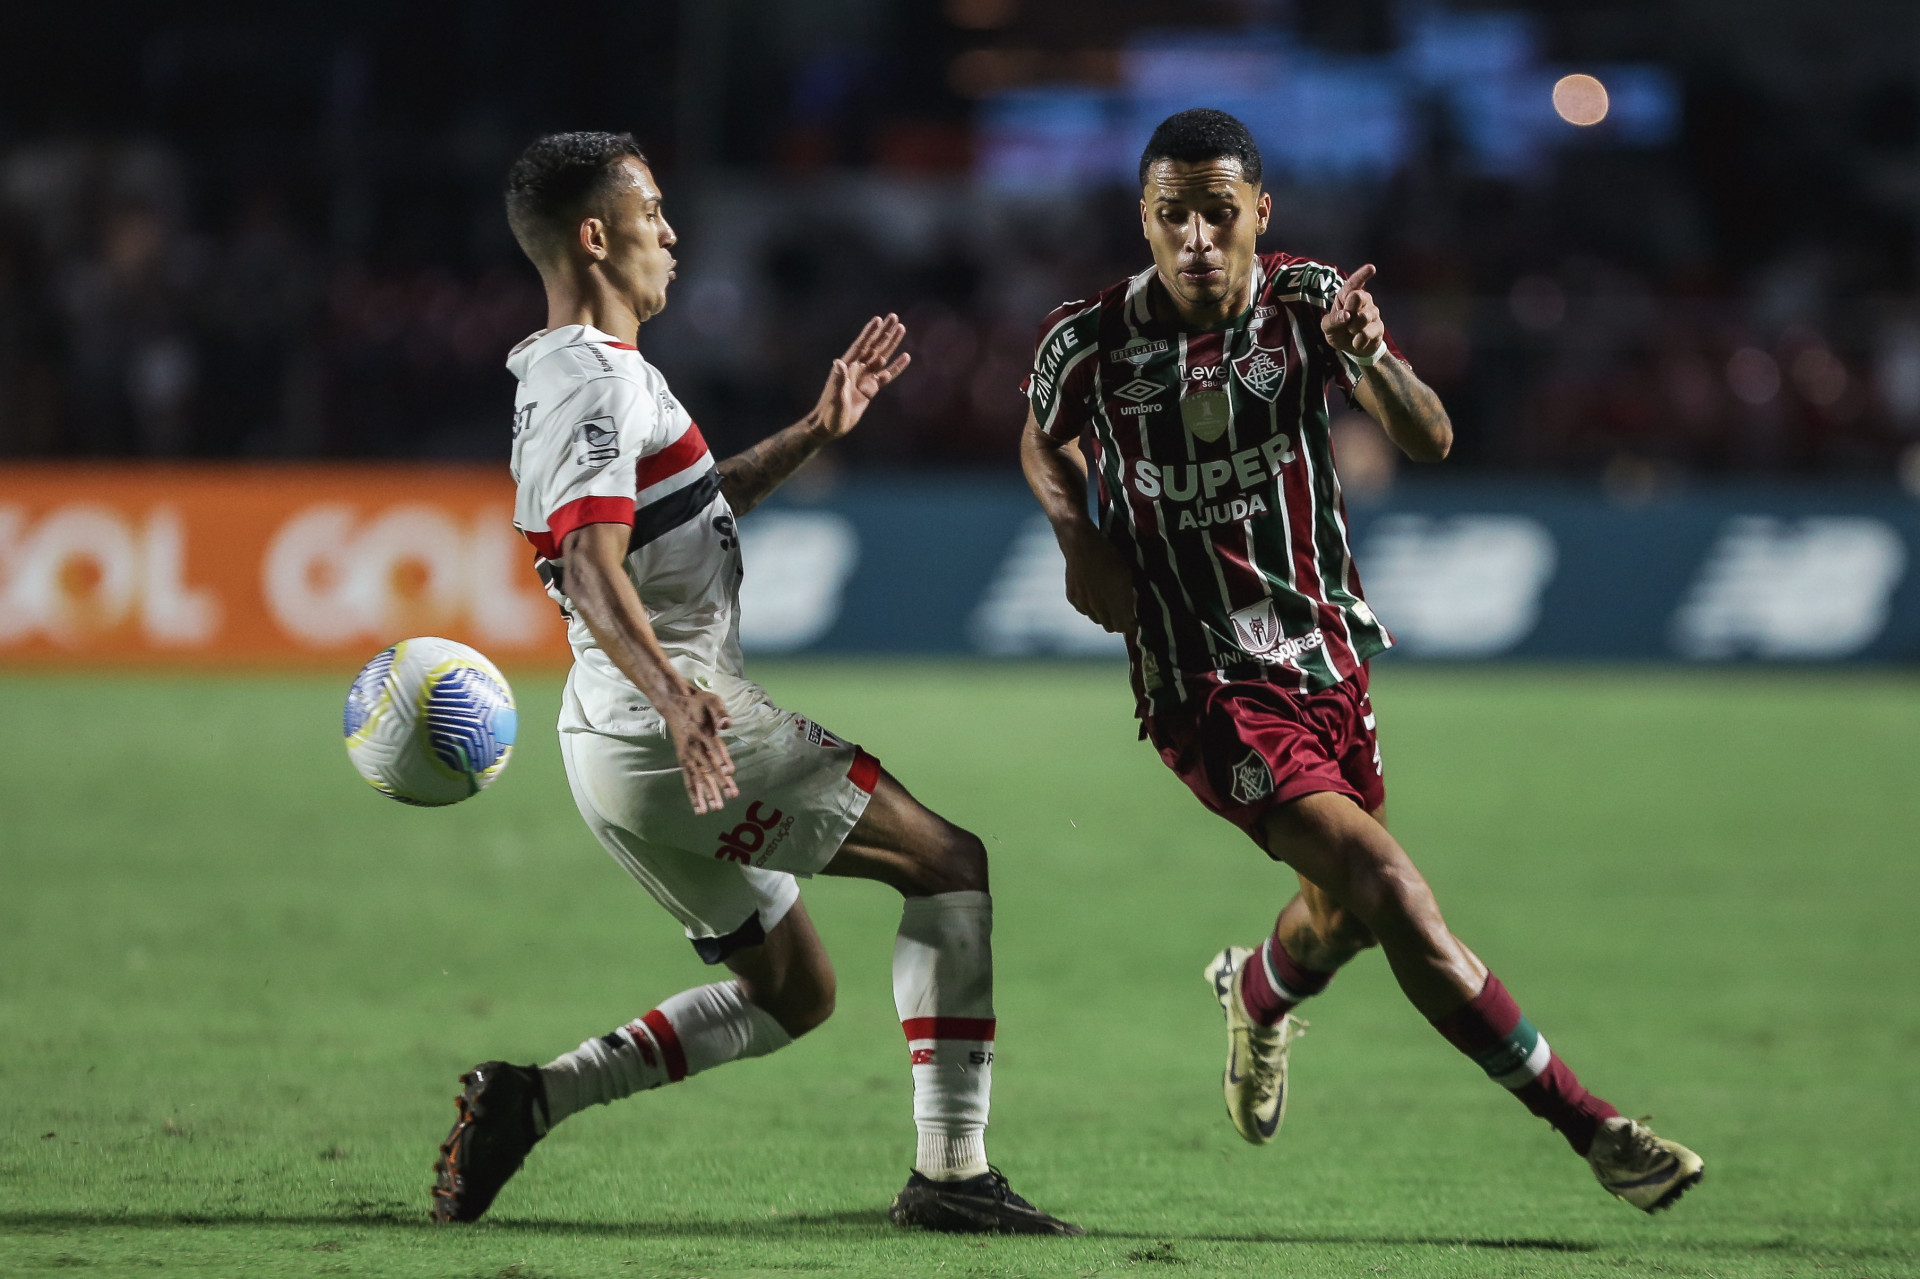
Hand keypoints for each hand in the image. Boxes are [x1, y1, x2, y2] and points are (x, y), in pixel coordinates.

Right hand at [663, 688, 738, 814]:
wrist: (673, 703)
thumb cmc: (697, 702)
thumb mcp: (711, 700)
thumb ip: (720, 712)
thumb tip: (727, 724)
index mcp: (702, 732)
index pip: (714, 747)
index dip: (722, 759)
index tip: (730, 772)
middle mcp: (694, 746)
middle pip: (707, 766)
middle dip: (719, 782)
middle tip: (731, 797)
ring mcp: (687, 755)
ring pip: (698, 777)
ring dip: (707, 793)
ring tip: (716, 809)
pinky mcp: (684, 760)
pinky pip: (688, 780)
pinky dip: (693, 794)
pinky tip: (700, 808)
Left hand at [809, 314, 910, 438]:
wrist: (829, 426)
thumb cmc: (829, 413)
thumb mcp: (835, 397)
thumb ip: (839, 380)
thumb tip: (839, 362)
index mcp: (846, 368)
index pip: (861, 346)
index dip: (869, 333)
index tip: (878, 319)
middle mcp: (856, 370)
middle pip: (873, 347)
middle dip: (884, 332)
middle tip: (894, 317)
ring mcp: (864, 379)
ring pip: (881, 357)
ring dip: (891, 344)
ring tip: (901, 329)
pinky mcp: (870, 390)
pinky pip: (886, 375)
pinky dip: (896, 366)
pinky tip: (905, 357)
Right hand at [1062, 525, 1135, 633]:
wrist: (1082, 546)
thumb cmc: (1109, 557)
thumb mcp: (1126, 575)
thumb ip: (1129, 596)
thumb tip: (1131, 610)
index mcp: (1116, 602)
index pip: (1124, 627)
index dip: (1131, 625)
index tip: (1134, 620)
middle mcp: (1099, 608)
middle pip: (1110, 627)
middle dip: (1118, 623)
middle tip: (1122, 613)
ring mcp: (1084, 604)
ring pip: (1097, 620)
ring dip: (1104, 616)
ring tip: (1107, 603)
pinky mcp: (1073, 598)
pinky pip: (1084, 611)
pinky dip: (1090, 608)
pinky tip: (1092, 597)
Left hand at [1320, 263, 1386, 359]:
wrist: (1351, 348)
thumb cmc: (1338, 331)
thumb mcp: (1327, 327)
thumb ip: (1332, 320)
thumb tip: (1346, 315)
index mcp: (1347, 295)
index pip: (1354, 283)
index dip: (1362, 275)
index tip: (1371, 268)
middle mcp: (1363, 300)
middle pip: (1358, 296)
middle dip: (1348, 310)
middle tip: (1346, 319)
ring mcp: (1373, 312)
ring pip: (1363, 317)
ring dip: (1352, 328)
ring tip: (1350, 331)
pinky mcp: (1379, 327)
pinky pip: (1368, 333)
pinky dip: (1358, 341)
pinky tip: (1356, 342)